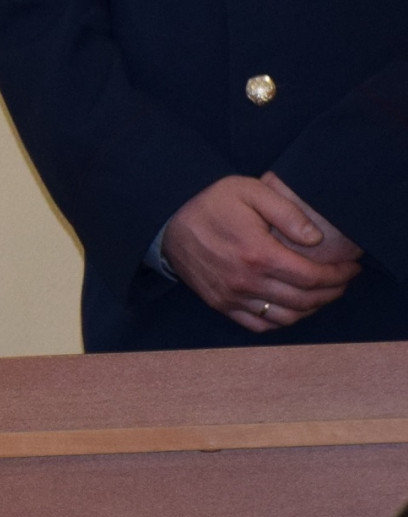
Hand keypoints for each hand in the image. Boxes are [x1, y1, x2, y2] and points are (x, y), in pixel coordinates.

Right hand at [164, 174, 363, 332]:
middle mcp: (245, 282)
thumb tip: (315, 239)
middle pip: (303, 300)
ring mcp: (231, 296)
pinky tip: (292, 307)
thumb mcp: (250, 191)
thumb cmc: (211, 203)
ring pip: (285, 317)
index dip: (338, 275)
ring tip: (322, 294)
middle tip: (342, 280)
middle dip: (331, 292)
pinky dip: (281, 321)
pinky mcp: (220, 304)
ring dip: (311, 309)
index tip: (351, 267)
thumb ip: (287, 212)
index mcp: (257, 254)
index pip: (312, 277)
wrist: (166, 221)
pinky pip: (259, 325)